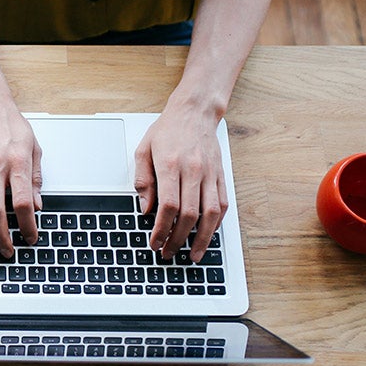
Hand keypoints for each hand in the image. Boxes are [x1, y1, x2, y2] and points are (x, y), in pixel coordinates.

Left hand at [133, 104, 227, 261]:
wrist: (194, 111)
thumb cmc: (167, 130)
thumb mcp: (144, 149)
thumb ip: (143, 180)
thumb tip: (145, 209)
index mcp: (170, 165)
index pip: (168, 206)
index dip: (161, 229)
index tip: (155, 242)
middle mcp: (193, 170)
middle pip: (189, 214)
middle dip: (178, 239)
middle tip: (168, 252)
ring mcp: (210, 173)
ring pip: (210, 214)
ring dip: (202, 239)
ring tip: (194, 254)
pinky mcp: (221, 175)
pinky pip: (223, 204)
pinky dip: (216, 224)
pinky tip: (207, 235)